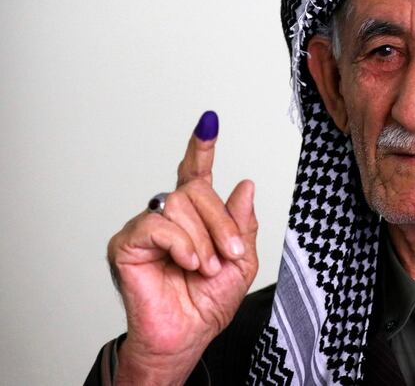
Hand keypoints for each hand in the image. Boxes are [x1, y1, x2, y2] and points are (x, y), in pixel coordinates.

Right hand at [107, 111, 257, 383]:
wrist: (188, 335)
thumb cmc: (208, 302)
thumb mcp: (242, 261)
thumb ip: (243, 223)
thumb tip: (244, 184)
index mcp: (195, 218)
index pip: (195, 174)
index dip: (201, 146)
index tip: (209, 120)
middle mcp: (169, 217)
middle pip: (195, 189)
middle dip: (221, 221)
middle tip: (230, 254)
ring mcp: (147, 228)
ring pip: (179, 204)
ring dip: (204, 237)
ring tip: (206, 266)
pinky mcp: (127, 244)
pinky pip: (158, 224)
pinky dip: (181, 244)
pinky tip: (187, 263)